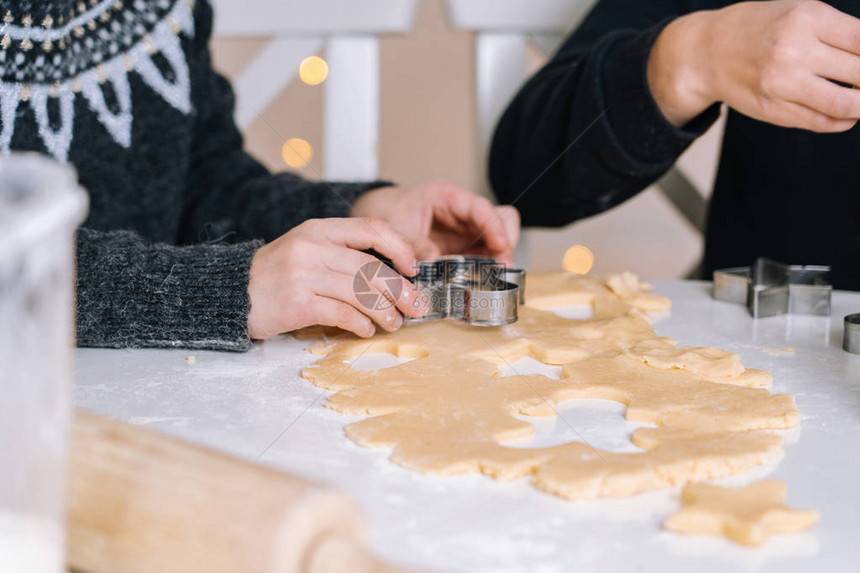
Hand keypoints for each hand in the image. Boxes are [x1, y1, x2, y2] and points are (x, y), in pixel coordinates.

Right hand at [247, 218, 426, 339]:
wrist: (232, 292)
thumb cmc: (277, 274)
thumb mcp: (308, 249)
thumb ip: (344, 254)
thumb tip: (393, 276)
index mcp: (319, 229)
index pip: (371, 228)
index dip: (399, 247)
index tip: (413, 267)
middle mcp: (312, 248)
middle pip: (371, 267)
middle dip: (400, 289)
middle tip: (417, 306)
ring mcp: (303, 275)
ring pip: (360, 292)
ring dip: (384, 311)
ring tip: (394, 322)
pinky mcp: (297, 303)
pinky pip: (341, 314)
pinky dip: (360, 324)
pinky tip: (367, 330)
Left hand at [350, 180, 520, 264]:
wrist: (382, 215)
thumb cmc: (391, 212)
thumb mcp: (397, 226)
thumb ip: (414, 243)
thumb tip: (433, 262)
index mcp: (448, 197)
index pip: (480, 207)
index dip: (494, 226)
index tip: (501, 246)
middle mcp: (463, 212)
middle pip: (501, 220)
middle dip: (505, 243)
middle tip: (502, 268)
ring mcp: (466, 230)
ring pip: (498, 239)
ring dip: (499, 259)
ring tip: (494, 278)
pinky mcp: (464, 247)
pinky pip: (485, 256)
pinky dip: (487, 268)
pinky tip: (482, 281)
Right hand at [648, 0, 859, 131]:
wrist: (704, 54)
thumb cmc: (756, 29)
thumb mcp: (796, 12)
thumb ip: (836, 31)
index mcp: (805, 19)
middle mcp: (793, 52)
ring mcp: (782, 85)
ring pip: (845, 104)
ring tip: (859, 98)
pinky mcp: (773, 110)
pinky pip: (821, 122)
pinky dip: (843, 120)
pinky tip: (846, 112)